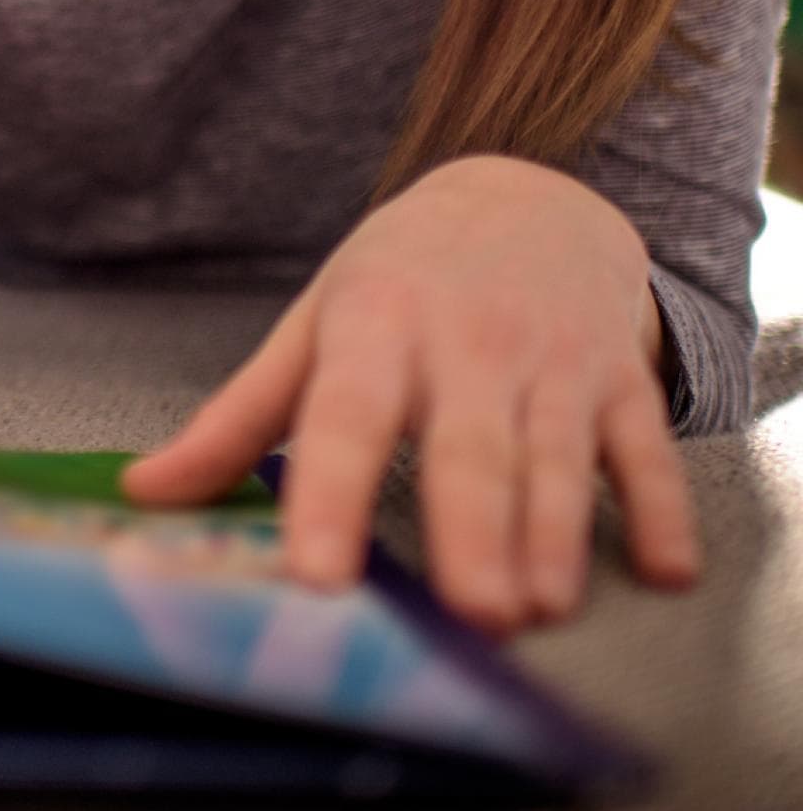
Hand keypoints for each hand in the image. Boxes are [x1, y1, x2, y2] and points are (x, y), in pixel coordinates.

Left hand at [121, 157, 698, 633]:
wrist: (525, 196)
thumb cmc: (399, 280)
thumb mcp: (313, 329)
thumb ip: (236, 419)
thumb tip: (145, 493)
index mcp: (374, 331)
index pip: (345, 419)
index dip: (330, 496)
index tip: (318, 575)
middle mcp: (464, 344)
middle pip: (468, 449)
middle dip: (474, 531)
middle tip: (473, 615)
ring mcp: (550, 359)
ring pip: (555, 456)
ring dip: (553, 536)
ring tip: (538, 608)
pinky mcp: (618, 377)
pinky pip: (644, 447)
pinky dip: (660, 509)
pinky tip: (664, 569)